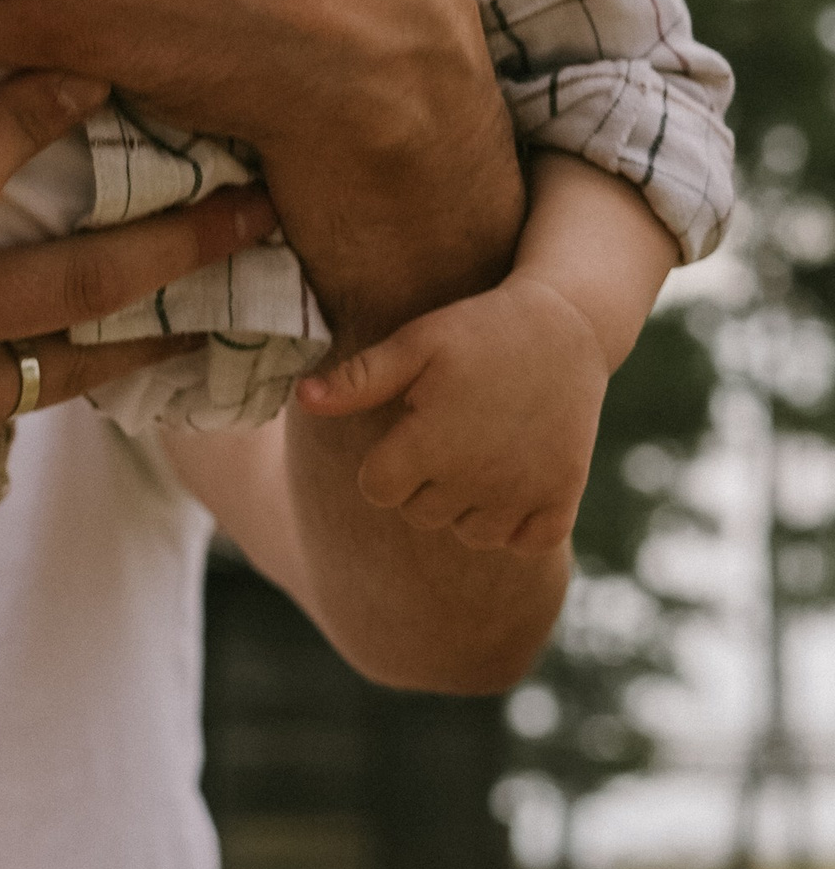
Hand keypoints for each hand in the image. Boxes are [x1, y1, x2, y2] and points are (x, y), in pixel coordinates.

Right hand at [0, 67, 280, 637]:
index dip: (40, 110)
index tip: (111, 55)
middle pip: (62, 274)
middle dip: (172, 234)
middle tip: (263, 193)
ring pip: (68, 356)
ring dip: (165, 317)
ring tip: (249, 282)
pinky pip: (21, 411)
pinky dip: (90, 379)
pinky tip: (153, 354)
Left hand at [295, 276, 606, 555]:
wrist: (568, 325)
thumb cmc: (479, 331)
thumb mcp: (415, 343)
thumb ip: (359, 379)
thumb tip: (301, 397)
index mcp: (430, 444)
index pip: (377, 490)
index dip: (387, 461)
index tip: (410, 427)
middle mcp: (476, 477)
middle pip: (421, 514)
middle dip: (426, 481)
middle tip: (452, 431)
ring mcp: (524, 491)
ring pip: (470, 534)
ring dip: (469, 505)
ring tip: (482, 452)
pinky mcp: (563, 496)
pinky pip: (525, 543)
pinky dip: (518, 524)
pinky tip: (516, 481)